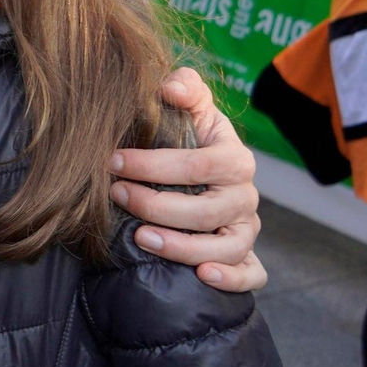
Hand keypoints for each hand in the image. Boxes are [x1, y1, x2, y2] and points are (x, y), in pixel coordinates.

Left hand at [109, 67, 265, 292]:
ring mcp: (247, 228)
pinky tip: (202, 276)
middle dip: (156, 205)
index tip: (113, 162)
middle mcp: (245, 196)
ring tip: (141, 238)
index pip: (197, 165)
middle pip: (207, 209)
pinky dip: (232, 279)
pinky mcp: (246, 256)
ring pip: (226, 247)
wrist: (203, 173)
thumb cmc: (190, 139)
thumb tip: (171, 87)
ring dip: (183, 247)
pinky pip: (252, 274)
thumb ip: (183, 88)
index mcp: (234, 158)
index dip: (153, 165)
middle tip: (118, 196)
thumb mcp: (189, 109)